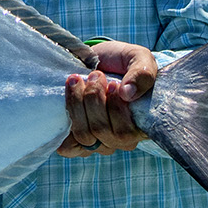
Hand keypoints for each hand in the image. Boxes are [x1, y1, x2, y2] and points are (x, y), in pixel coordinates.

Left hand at [58, 41, 156, 157]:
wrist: (101, 60)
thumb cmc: (125, 63)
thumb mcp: (140, 60)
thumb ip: (142, 74)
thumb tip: (127, 94)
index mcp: (140, 126)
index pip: (124, 133)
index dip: (115, 108)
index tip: (113, 83)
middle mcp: (121, 139)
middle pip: (101, 131)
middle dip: (93, 98)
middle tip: (95, 75)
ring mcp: (99, 141)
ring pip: (83, 135)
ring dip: (77, 103)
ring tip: (77, 79)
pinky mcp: (78, 138)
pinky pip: (68, 147)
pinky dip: (65, 127)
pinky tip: (67, 101)